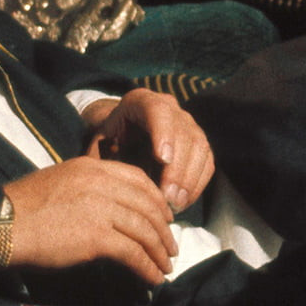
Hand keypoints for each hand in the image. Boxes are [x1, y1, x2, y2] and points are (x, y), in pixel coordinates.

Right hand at [2, 157, 178, 282]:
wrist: (0, 224)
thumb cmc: (21, 209)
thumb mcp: (58, 183)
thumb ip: (86, 190)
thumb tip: (108, 211)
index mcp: (91, 167)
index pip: (138, 179)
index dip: (156, 200)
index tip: (164, 216)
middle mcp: (100, 183)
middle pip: (146, 204)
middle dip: (163, 229)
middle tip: (171, 247)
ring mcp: (100, 208)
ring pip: (144, 229)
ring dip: (159, 251)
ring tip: (166, 266)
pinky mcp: (96, 236)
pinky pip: (133, 252)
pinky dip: (147, 266)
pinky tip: (152, 277)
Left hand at [80, 88, 214, 213]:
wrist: (123, 134)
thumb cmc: (109, 141)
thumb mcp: (99, 144)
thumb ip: (102, 157)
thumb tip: (110, 178)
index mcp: (141, 101)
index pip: (158, 110)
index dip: (163, 133)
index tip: (162, 159)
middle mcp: (170, 107)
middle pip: (183, 133)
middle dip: (177, 169)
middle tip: (167, 198)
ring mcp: (188, 124)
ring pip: (199, 147)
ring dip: (189, 179)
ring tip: (175, 204)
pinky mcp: (198, 143)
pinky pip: (206, 161)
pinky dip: (197, 184)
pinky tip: (183, 202)